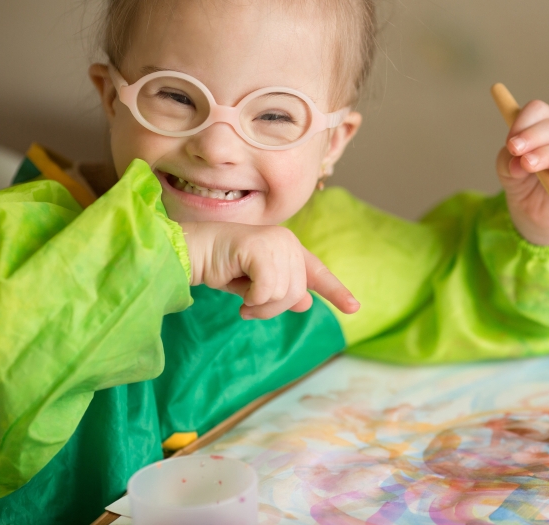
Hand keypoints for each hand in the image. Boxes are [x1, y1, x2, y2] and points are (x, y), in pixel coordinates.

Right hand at [181, 222, 359, 319]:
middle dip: (273, 308)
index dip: (336, 291)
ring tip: (243, 299)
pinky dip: (252, 299)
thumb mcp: (255, 285)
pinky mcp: (261, 248)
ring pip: (284, 294)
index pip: (317, 272)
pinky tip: (239, 292)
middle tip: (249, 307)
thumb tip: (306, 302)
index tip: (354, 308)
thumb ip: (280, 291)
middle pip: (297, 293)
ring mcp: (276, 242)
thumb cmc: (221, 266)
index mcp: (289, 248)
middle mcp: (288, 241)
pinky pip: (268, 290)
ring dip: (261, 306)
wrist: (193, 252)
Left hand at [495, 99, 548, 245]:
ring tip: (528, 164)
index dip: (522, 122)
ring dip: (546, 154)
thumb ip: (508, 160)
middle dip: (532, 137)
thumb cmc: (523, 182)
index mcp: (548, 126)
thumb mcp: (507, 169)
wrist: (533, 212)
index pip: (538, 110)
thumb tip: (517, 162)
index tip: (509, 141)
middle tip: (515, 150)